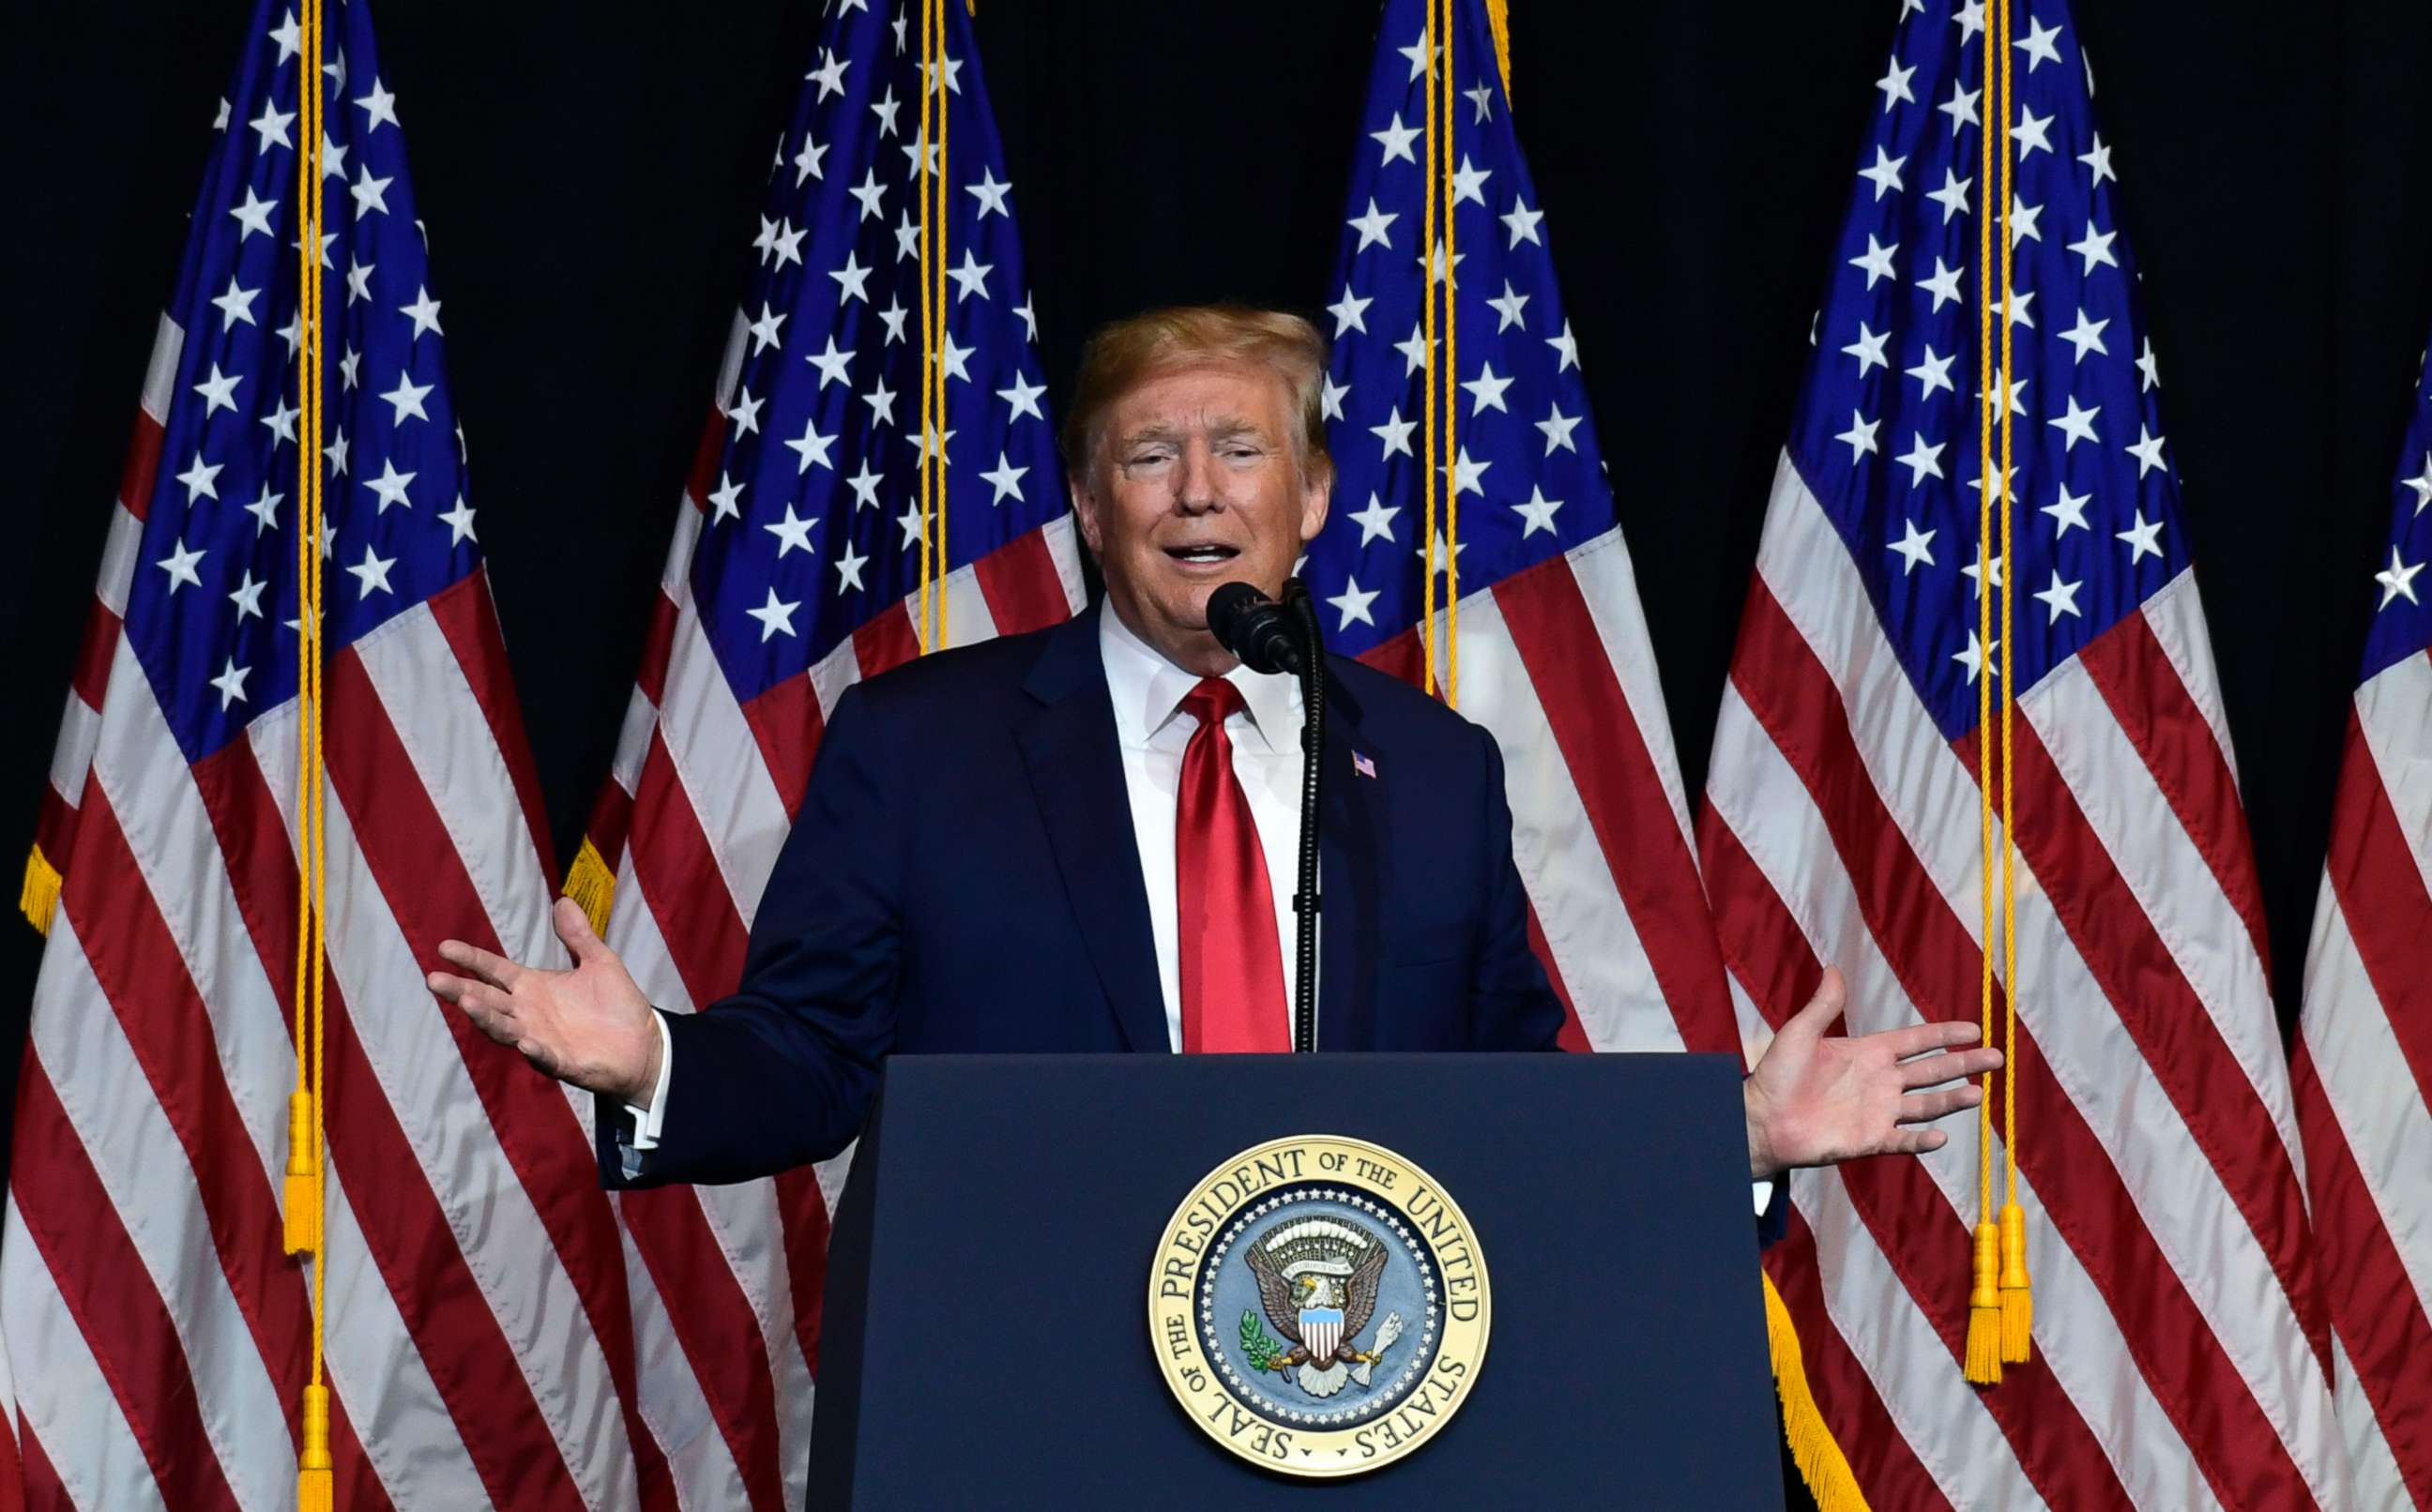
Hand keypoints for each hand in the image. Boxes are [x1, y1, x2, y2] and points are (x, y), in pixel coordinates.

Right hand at [428, 897, 661, 1102]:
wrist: (644, 1043)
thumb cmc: (617, 1004)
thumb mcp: (600, 962)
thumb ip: (579, 936)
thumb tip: (563, 900)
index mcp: (533, 987)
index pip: (494, 971)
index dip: (471, 960)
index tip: (444, 947)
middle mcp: (528, 1013)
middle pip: (487, 1000)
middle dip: (460, 990)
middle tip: (434, 979)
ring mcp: (540, 1038)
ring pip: (503, 1028)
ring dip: (485, 1017)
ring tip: (466, 1001)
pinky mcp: (561, 1061)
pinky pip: (542, 1056)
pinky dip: (533, 1049)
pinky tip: (525, 1041)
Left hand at [1742, 966, 2002, 1178]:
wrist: (1761, 1119)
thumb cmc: (1776, 1075)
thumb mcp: (1800, 1033)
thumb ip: (1823, 1005)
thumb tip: (1833, 967)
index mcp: (1869, 1053)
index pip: (1917, 1041)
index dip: (1945, 1034)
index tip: (1975, 1028)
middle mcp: (1880, 1081)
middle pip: (1932, 1071)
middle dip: (1965, 1064)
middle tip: (1997, 1057)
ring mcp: (1878, 1112)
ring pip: (1926, 1105)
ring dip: (1952, 1100)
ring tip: (1979, 1093)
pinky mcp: (1869, 1140)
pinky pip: (1903, 1140)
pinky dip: (1922, 1140)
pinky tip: (1942, 1136)